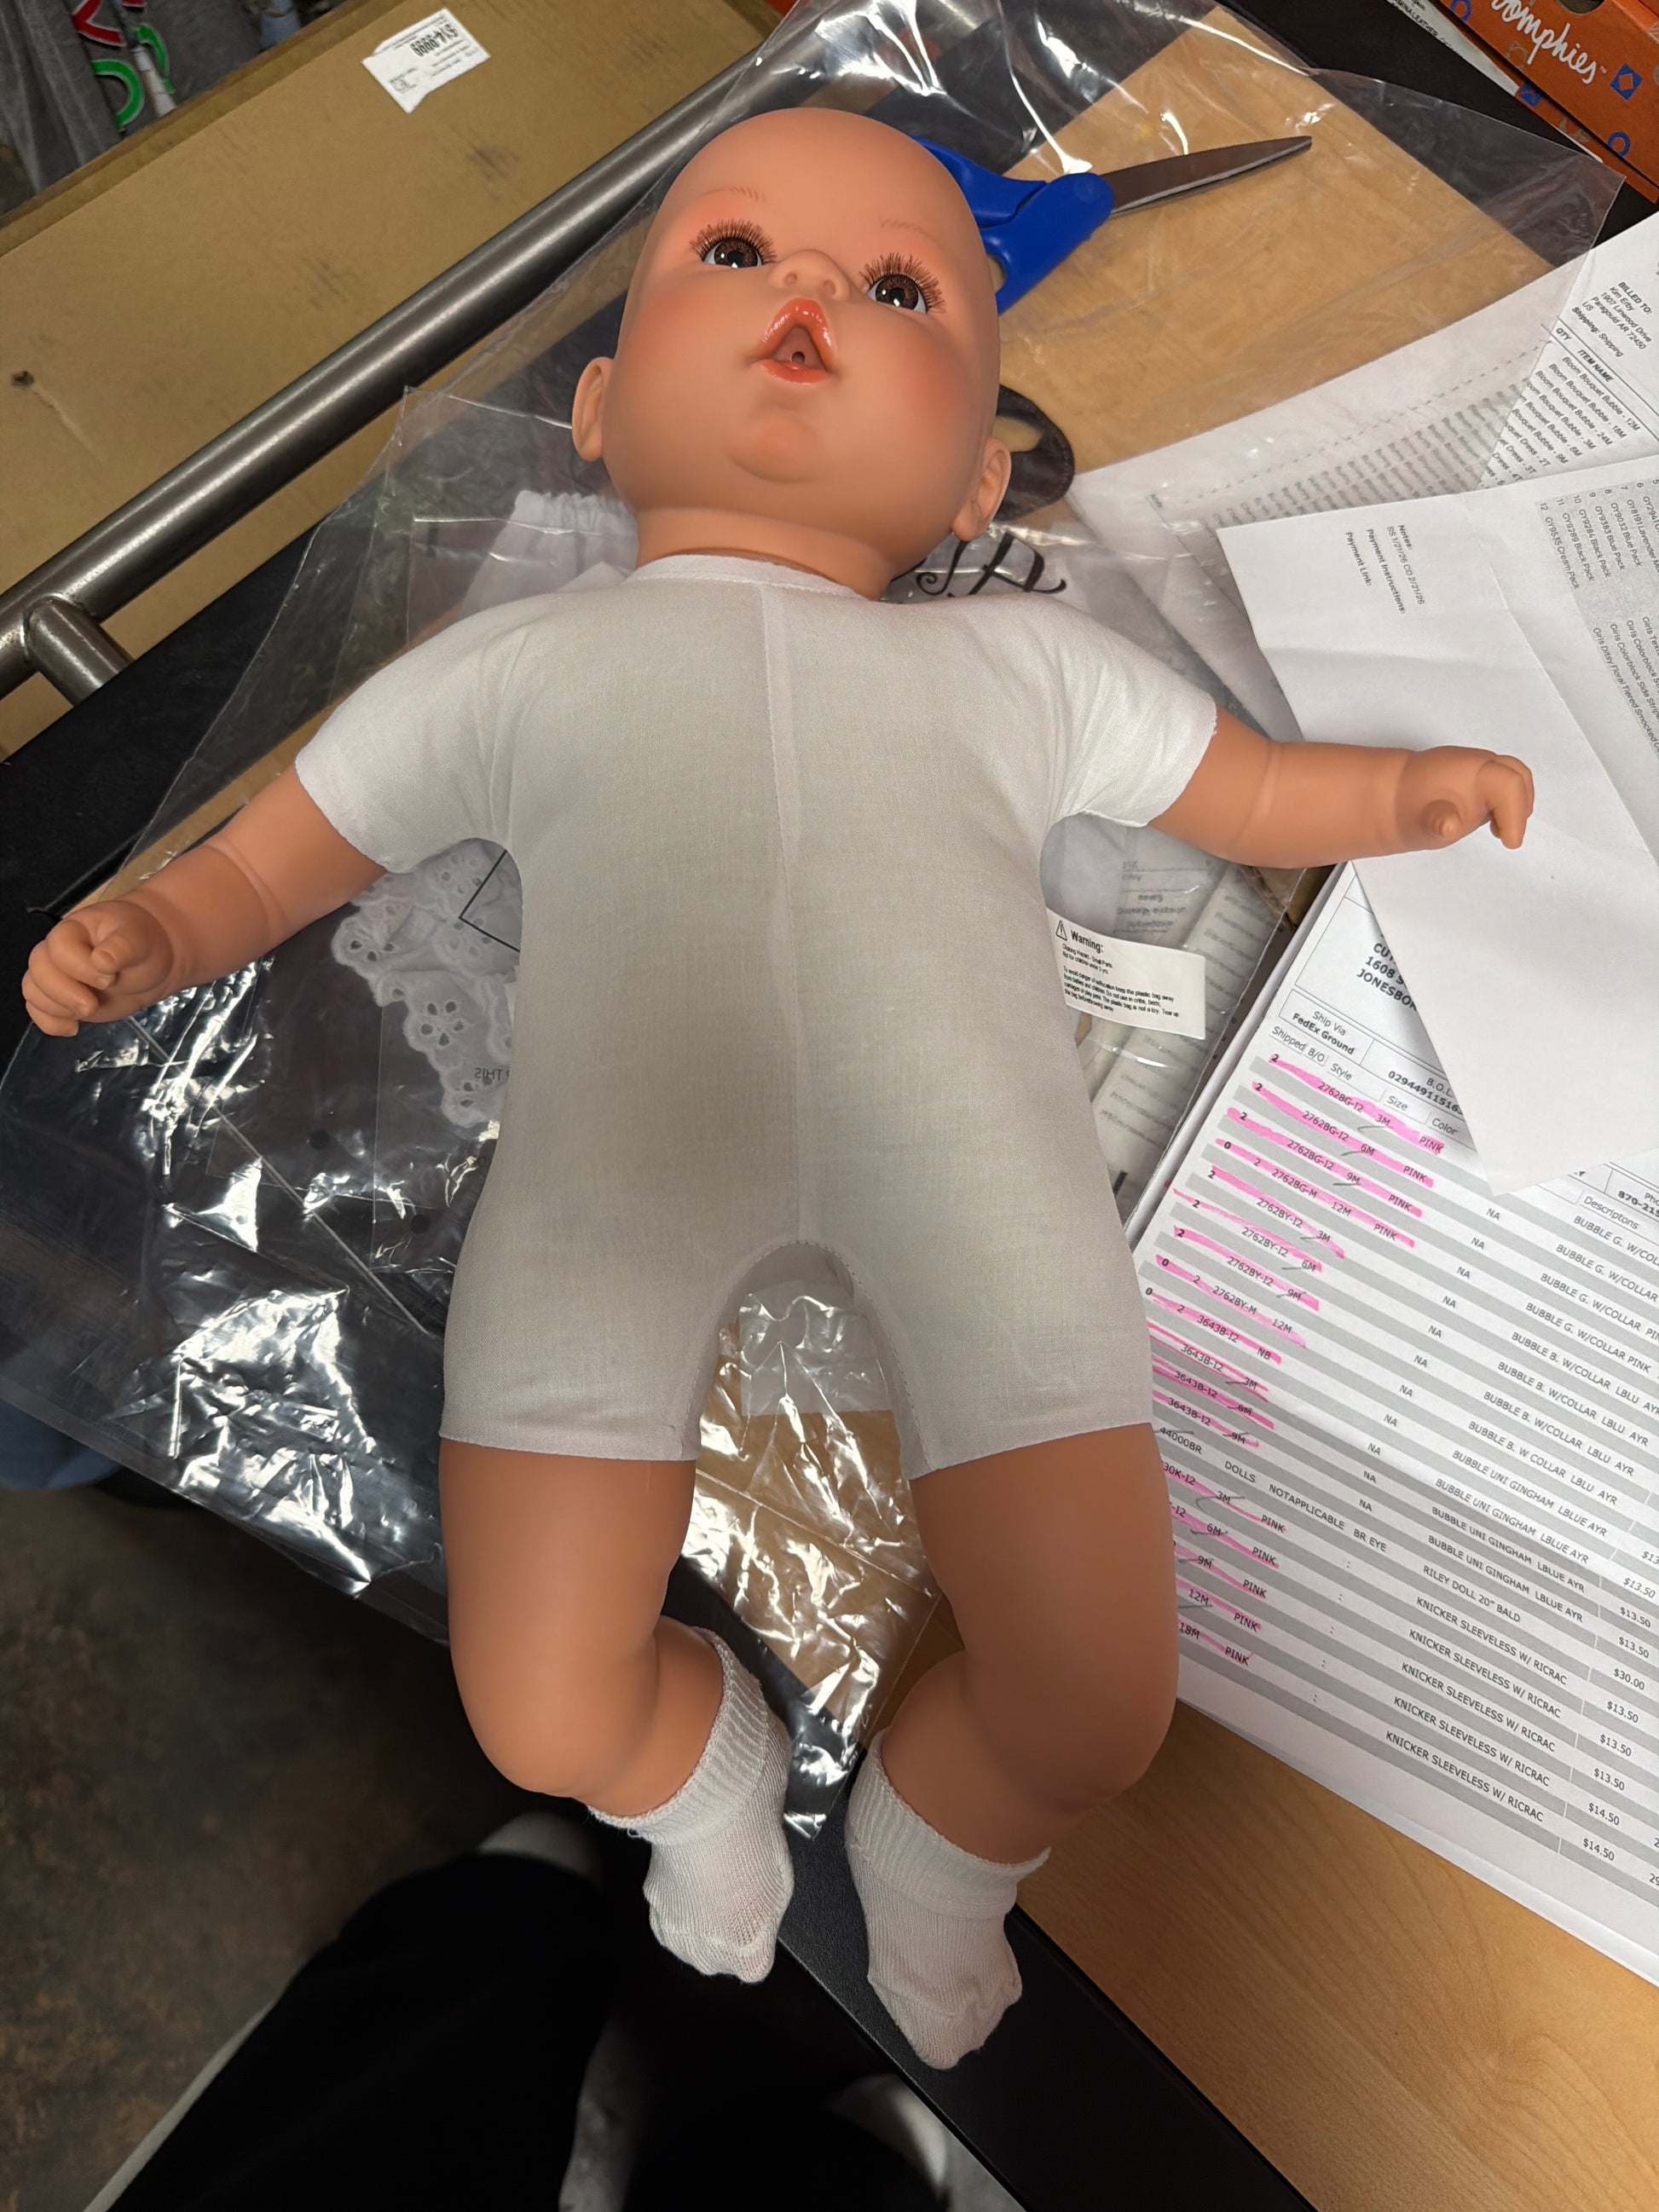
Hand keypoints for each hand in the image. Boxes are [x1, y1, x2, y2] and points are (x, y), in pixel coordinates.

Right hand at [22, 899, 174, 1036]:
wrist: (150, 965)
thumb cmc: (142, 946)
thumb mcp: (139, 941)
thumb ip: (122, 947)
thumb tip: (102, 961)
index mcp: (75, 930)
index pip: (60, 947)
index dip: (79, 967)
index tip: (109, 979)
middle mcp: (57, 951)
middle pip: (38, 970)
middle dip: (63, 993)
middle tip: (92, 1005)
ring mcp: (57, 975)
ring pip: (33, 991)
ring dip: (56, 1008)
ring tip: (88, 1011)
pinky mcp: (61, 998)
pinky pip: (38, 1011)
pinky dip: (51, 1023)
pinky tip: (74, 1027)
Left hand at [1397, 748, 1533, 852]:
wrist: (1390, 795)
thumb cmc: (1407, 807)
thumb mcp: (1420, 821)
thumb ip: (1439, 822)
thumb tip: (1449, 825)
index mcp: (1470, 769)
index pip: (1508, 784)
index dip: (1514, 814)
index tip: (1509, 842)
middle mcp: (1479, 763)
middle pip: (1518, 776)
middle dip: (1520, 807)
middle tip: (1508, 836)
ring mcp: (1480, 769)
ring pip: (1514, 778)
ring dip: (1515, 806)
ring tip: (1499, 831)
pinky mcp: (1480, 779)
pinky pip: (1505, 785)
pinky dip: (1507, 804)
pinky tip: (1494, 825)